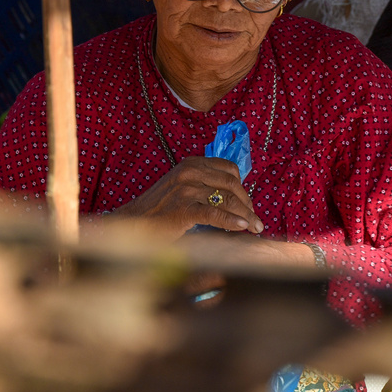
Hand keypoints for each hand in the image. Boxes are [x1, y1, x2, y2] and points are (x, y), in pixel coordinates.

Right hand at [116, 157, 262, 238]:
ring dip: (246, 215)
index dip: (243, 187)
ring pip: (227, 199)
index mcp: (191, 163)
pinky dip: (232, 222)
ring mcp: (186, 189)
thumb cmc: (160, 209)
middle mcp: (189, 172)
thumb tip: (236, 198)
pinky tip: (242, 228)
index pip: (228, 169)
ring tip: (255, 227)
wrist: (135, 223)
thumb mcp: (182, 188)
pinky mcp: (183, 209)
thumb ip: (205, 186)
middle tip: (256, 220)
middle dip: (247, 203)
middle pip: (231, 184)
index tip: (248, 204)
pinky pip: (215, 214)